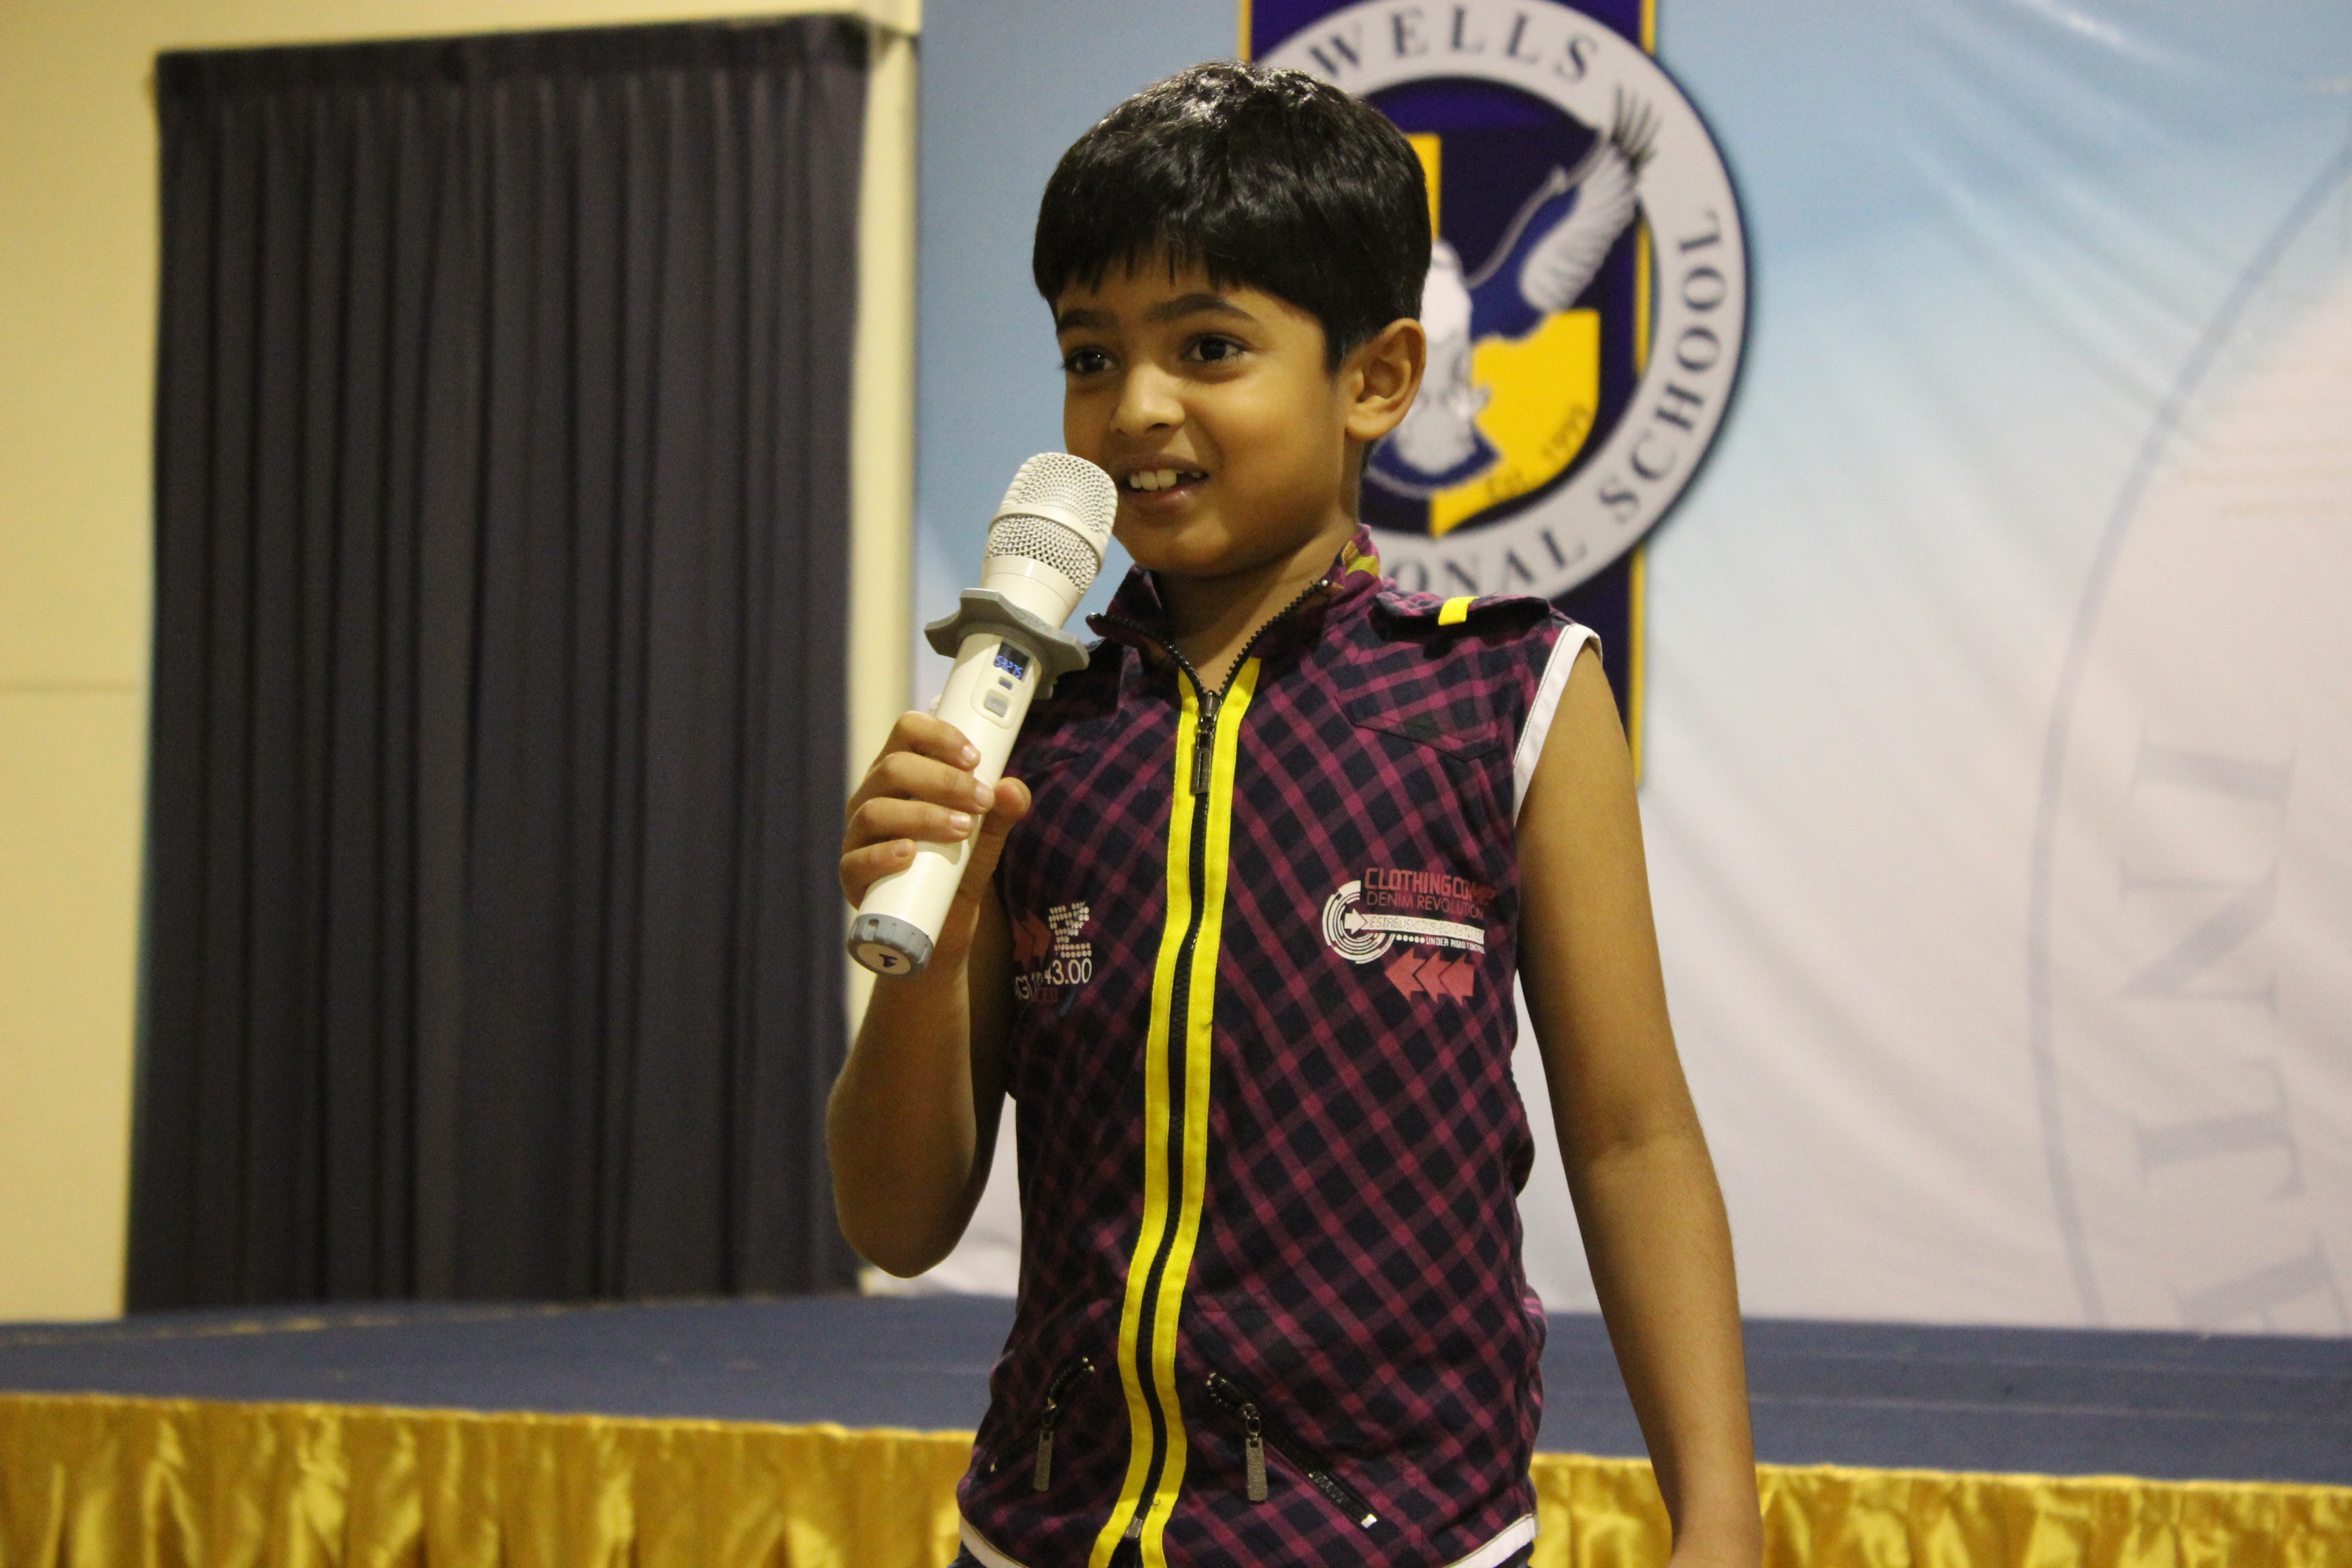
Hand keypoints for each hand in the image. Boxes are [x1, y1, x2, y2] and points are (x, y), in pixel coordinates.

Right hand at [840, 712, 1030, 968]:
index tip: (975, 757)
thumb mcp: (985, 840)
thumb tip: (1014, 789)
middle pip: (893, 768)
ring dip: (923, 815)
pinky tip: (909, 854)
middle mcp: (872, 798)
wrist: (941, 929)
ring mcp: (858, 837)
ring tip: (962, 829)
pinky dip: (884, 855)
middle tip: (981, 801)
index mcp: (899, 777)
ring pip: (876, 811)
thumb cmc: (955, 870)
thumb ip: (1001, 814)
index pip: (907, 732)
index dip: (939, 736)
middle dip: (943, 781)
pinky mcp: (852, 877)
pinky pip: (856, 861)